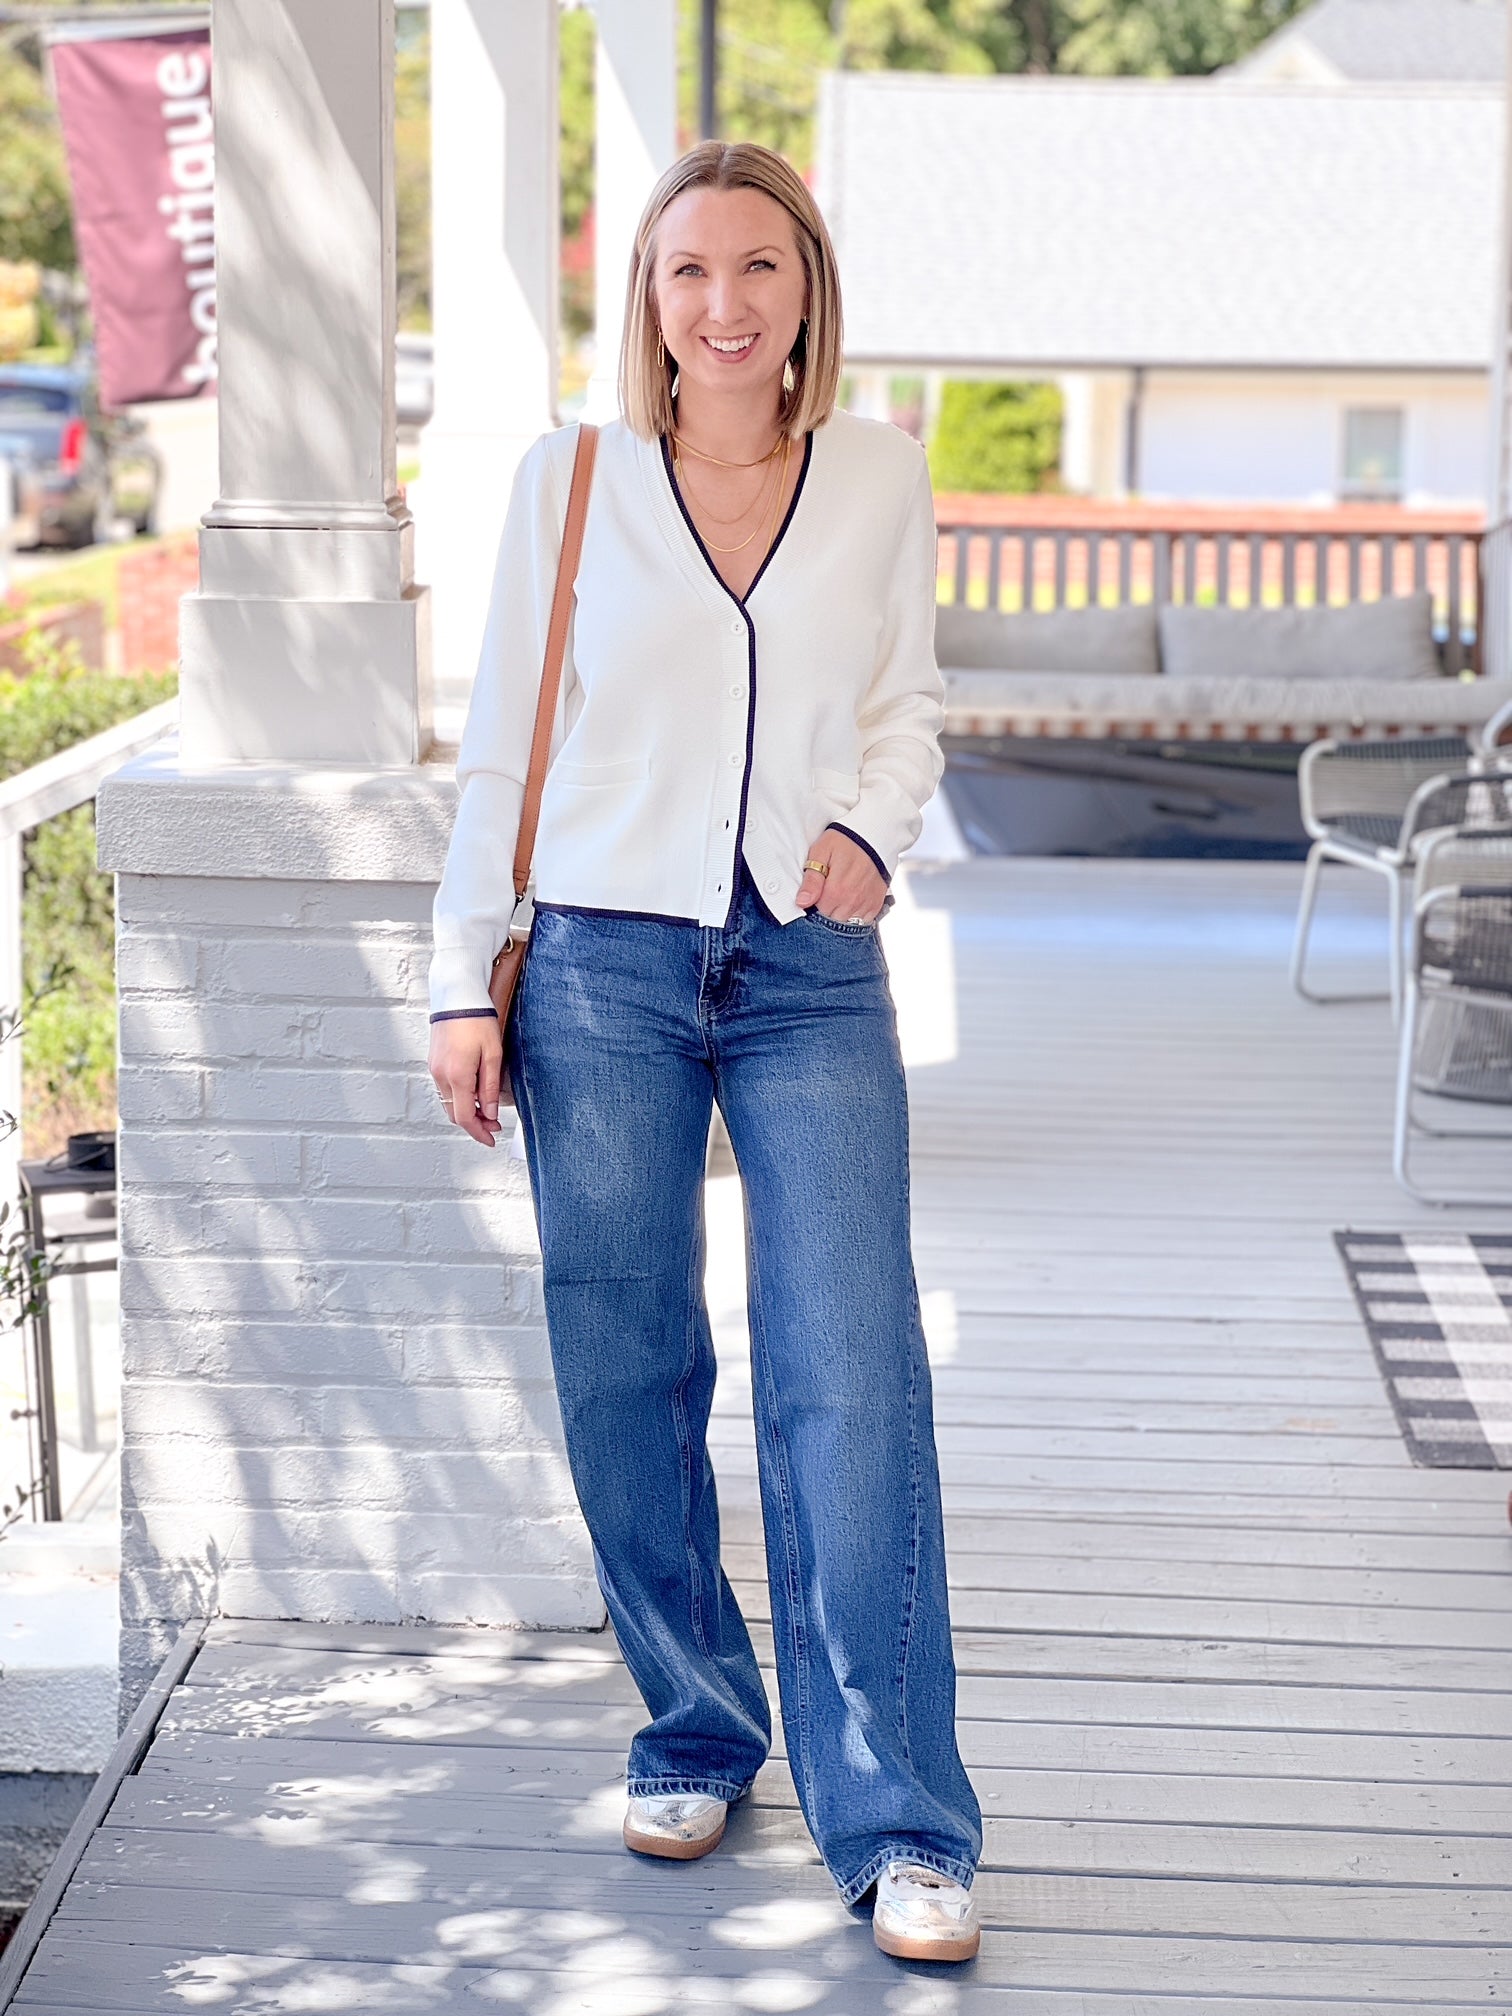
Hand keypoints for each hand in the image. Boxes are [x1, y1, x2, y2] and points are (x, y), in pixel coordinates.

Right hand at [428, 1017, 503, 1147]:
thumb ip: (490, 1087)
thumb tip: (489, 1113)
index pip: (465, 1117)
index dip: (479, 1132)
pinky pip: (445, 1090)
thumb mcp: (493, 1055)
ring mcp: (435, 1070)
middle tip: (494, 1124)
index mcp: (458, 1076)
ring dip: (466, 1111)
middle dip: (474, 1124)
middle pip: (455, 1114)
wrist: (456, 997)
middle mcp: (441, 1076)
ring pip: (448, 1103)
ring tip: (486, 1108)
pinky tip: (473, 1092)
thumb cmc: (477, 1021)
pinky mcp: (434, 1063)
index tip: (491, 1139)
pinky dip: (458, 1098)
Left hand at [795, 828, 887, 921]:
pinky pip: (863, 920)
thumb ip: (811, 879)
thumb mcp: (820, 852)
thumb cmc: (844, 841)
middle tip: (829, 887)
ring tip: (842, 891)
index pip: (817, 911)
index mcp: (835, 891)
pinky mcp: (876, 904)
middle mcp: (852, 901)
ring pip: (846, 921)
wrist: (874, 835)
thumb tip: (802, 902)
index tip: (818, 888)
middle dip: (827, 907)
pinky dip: (856, 913)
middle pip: (831, 918)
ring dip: (841, 911)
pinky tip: (853, 897)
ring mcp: (865, 904)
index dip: (814, 901)